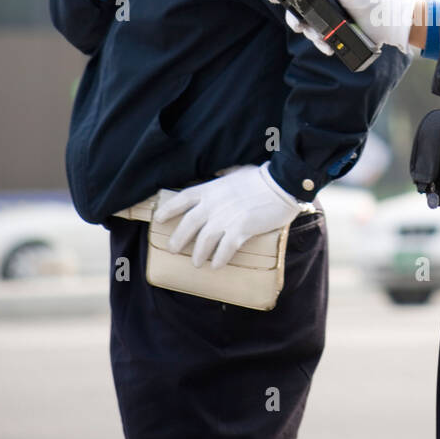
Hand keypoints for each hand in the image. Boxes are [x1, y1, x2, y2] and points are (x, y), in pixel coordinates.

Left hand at [152, 163, 302, 269]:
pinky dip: (219, 259)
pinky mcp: (240, 229)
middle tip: (174, 249)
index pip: (182, 199)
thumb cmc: (260, 178)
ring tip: (197, 263)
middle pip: (188, 224)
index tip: (158, 220)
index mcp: (210, 189)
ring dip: (198, 254)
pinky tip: (216, 265)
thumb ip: (224, 176)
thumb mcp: (236, 173)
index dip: (168, 210)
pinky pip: (224, 249)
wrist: (281, 184)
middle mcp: (213, 204)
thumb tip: (220, 173)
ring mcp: (226, 218)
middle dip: (178, 239)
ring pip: (204, 241)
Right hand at [271, 0, 419, 54]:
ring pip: (309, 32)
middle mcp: (324, 8)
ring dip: (311, 36)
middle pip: (299, 15)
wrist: (385, 18)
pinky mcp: (337, 37)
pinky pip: (323, 43)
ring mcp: (330, 24)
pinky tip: (328, 47)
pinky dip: (323, 46)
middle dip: (294, 21)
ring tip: (320, 38)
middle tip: (298, 25)